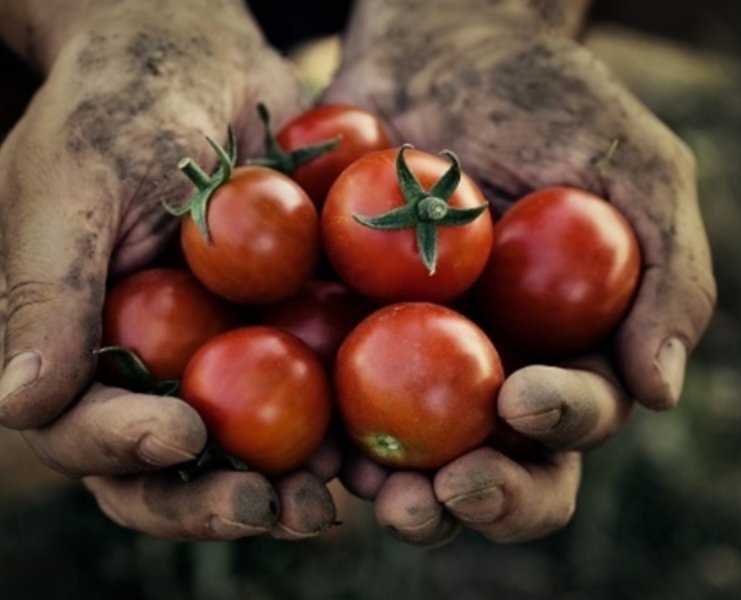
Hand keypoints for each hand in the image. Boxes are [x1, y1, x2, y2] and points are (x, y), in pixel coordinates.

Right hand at [0, 0, 336, 539]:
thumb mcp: (74, 185)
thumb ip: (48, 294)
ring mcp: (229, 358)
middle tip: (269, 508)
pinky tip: (380, 450)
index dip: (127, 449)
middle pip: (174, 469)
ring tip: (333, 501)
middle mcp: (155, 368)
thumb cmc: (124, 106)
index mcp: (84, 349)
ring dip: (291, 489)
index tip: (182, 434)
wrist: (208, 61)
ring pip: (254, 453)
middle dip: (215, 501)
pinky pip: (323, 398)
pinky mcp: (296, 336)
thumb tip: (20, 408)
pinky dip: (349, 432)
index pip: (87, 430)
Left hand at [325, 0, 715, 542]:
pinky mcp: (339, 331)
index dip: (559, 427)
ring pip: (403, 456)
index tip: (525, 398)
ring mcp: (408, 358)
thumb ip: (668, 277)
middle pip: (492, 465)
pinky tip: (304, 440)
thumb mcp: (636, 170)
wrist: (442, 47)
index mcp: (565, 348)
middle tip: (445, 492)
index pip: (574, 416)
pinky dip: (314, 425)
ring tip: (366, 487)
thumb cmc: (550, 101)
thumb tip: (660, 390)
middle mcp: (487, 370)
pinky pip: (324, 393)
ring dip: (389, 488)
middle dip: (476, 496)